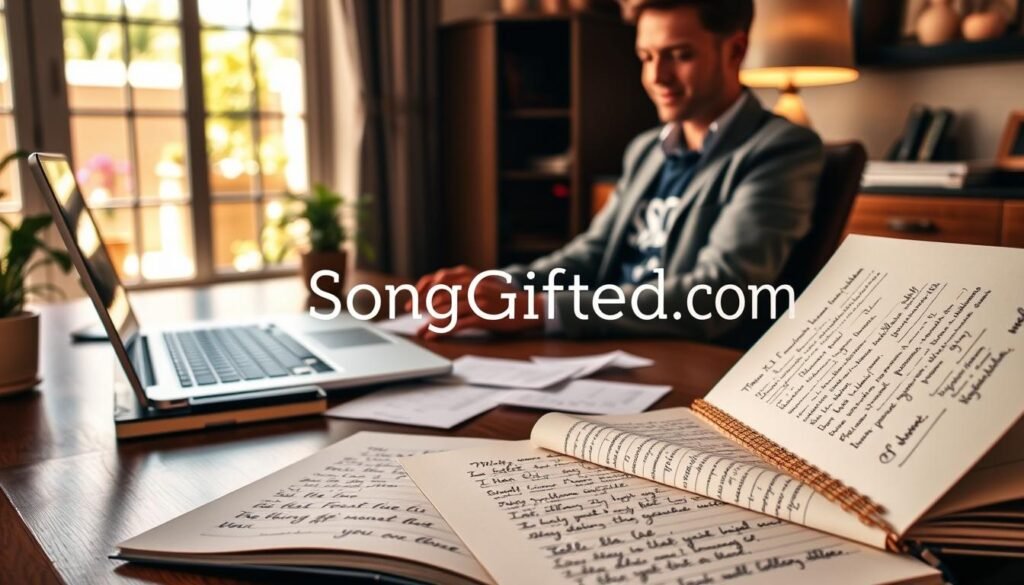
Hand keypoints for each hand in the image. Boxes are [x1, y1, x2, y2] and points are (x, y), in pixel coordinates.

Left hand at [408, 265, 544, 339]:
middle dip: (421, 304)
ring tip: (420, 331)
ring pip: (446, 311)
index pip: (440, 279)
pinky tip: (433, 335)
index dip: (424, 287)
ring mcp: (478, 302)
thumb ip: (467, 285)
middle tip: (409, 312)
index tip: (413, 296)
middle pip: (439, 294)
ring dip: (429, 322)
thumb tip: (443, 294)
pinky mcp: (484, 317)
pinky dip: (442, 330)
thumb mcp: (486, 284)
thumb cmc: (507, 299)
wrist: (531, 307)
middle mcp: (473, 286)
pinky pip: (457, 324)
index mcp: (472, 276)